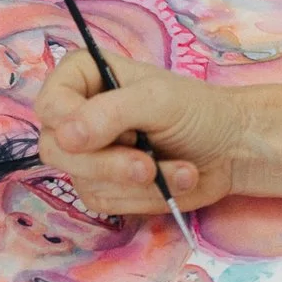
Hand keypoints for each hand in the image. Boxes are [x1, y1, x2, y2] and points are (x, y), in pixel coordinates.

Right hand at [34, 50, 246, 215]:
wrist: (231, 149)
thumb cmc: (197, 111)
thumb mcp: (158, 99)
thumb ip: (110, 112)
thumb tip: (66, 137)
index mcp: (84, 79)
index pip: (50, 104)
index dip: (67, 125)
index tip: (95, 138)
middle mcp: (78, 116)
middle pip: (56, 150)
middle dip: (106, 164)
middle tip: (146, 166)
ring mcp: (89, 155)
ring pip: (83, 181)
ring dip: (136, 183)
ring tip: (180, 168)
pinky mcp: (105, 187)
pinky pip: (105, 202)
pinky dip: (143, 197)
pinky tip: (173, 180)